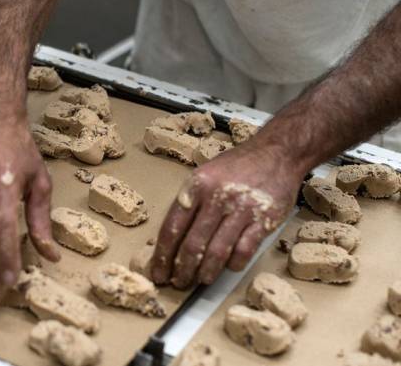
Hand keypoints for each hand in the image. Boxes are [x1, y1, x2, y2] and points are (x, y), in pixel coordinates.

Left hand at [151, 143, 303, 288]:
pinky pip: (244, 250)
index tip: (158, 271)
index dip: (163, 254)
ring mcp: (242, 209)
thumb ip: (190, 201)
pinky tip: (227, 268)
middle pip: (192, 243)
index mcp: (197, 185)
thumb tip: (172, 238)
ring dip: (205, 272)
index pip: (172, 226)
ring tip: (199, 281)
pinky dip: (233, 264)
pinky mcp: (264, 219)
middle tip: (177, 283)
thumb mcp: (205, 174)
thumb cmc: (237, 165)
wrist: (277, 152)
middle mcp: (217, 197)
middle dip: (181, 269)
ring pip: (217, 251)